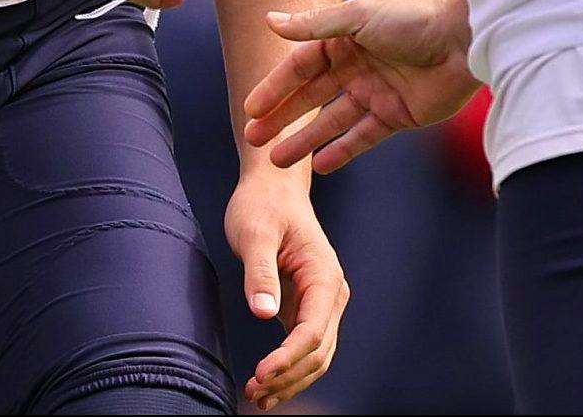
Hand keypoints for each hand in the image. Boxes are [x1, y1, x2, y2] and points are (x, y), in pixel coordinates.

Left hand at [224, 168, 349, 411]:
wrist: (272, 186)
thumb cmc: (262, 204)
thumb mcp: (254, 233)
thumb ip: (260, 273)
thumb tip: (265, 314)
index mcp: (323, 274)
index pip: (312, 330)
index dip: (288, 358)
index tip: (260, 374)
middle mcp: (331, 292)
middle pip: (319, 351)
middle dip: (289, 377)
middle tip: (252, 392)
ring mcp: (322, 302)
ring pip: (316, 356)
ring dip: (290, 380)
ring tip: (257, 397)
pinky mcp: (307, 307)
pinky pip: (304, 347)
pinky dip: (288, 369)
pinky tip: (266, 384)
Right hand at [242, 0, 480, 172]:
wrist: (465, 40)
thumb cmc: (412, 19)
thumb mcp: (358, 17)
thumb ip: (314, 25)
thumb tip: (270, 20)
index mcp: (345, 38)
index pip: (301, 66)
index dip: (275, 87)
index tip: (250, 108)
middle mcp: (357, 65)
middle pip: (311, 96)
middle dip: (282, 116)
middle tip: (253, 138)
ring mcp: (376, 91)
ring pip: (332, 120)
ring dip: (305, 139)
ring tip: (277, 160)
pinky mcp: (397, 115)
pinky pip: (363, 137)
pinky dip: (342, 150)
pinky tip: (319, 166)